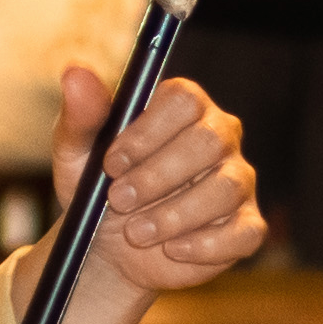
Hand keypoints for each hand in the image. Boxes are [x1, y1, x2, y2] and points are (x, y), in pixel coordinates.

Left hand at [47, 64, 260, 300]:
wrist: (111, 249)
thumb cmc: (100, 188)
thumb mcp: (77, 154)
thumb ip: (81, 115)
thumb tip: (76, 73)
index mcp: (184, 107)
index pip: (184, 100)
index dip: (147, 132)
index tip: (112, 163)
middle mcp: (220, 137)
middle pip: (208, 141)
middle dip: (157, 176)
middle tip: (119, 200)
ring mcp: (238, 181)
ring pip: (225, 188)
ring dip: (174, 215)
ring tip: (135, 232)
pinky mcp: (246, 226)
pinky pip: (244, 232)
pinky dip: (205, 245)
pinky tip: (171, 250)